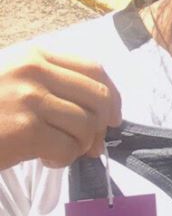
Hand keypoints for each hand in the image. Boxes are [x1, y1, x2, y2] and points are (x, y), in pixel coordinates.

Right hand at [0, 49, 121, 169]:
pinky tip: (46, 160)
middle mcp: (33, 71)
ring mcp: (28, 99)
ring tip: (59, 151)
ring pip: (86, 125)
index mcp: (33, 54)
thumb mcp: (13, 81)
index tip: (114, 115)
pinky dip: (64, 160)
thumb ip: (53, 87)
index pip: (94, 68)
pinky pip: (68, 148)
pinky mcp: (24, 130)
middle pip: (98, 97)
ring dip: (80, 146)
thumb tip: (105, 118)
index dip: (113, 95)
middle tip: (93, 144)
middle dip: (102, 125)